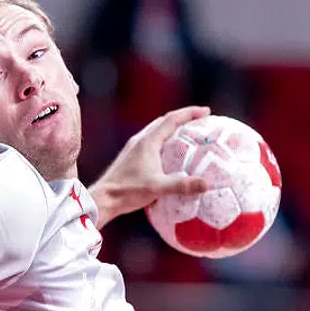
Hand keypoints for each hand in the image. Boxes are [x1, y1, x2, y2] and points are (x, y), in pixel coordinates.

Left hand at [91, 105, 211, 225]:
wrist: (103, 199)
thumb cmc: (127, 191)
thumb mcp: (157, 188)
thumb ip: (182, 185)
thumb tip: (206, 184)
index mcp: (148, 142)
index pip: (172, 119)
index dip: (190, 113)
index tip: (206, 112)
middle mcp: (140, 140)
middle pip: (165, 122)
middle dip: (184, 119)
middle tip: (200, 122)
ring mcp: (134, 148)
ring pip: (157, 131)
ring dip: (173, 129)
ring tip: (188, 135)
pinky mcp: (131, 157)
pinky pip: (152, 142)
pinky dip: (165, 142)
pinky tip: (170, 155)